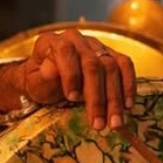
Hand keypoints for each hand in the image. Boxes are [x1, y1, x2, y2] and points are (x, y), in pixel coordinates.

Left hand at [0, 29, 136, 130]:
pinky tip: (127, 106)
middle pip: (92, 64)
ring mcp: (95, 45)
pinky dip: (128, 85)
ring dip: (114, 98)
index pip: (64, 51)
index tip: (71, 98)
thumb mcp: (34, 84)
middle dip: (96, 96)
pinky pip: (125, 65)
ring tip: (113, 123)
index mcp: (52, 42)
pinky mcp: (110, 54)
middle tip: (98, 123)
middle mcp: (76, 39)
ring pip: (111, 66)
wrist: (46, 79)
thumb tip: (52, 70)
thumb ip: (42, 78)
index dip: (70, 74)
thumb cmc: (39, 82)